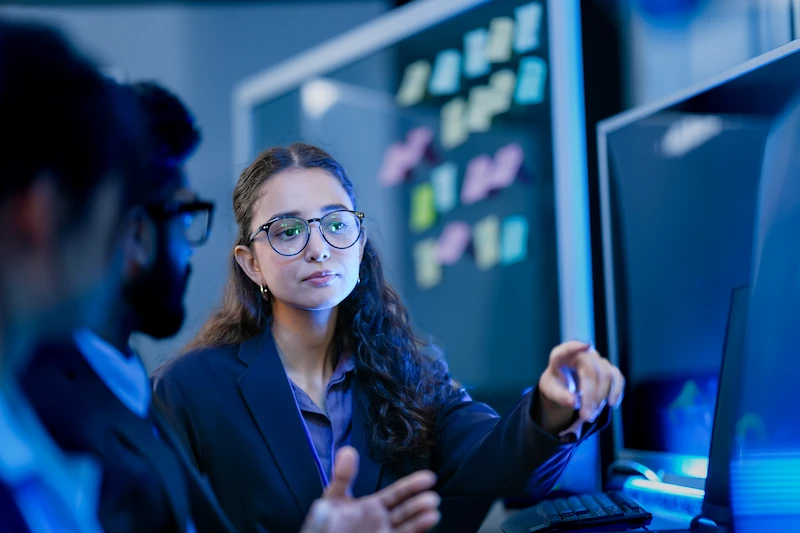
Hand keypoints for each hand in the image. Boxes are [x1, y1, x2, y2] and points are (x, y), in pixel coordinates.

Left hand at [300, 446, 440, 532]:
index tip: (429, 477)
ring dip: (420, 520)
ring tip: (433, 513)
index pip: (398, 494)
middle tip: (434, 498)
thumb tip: (349, 450)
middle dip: (420, 504)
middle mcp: (382, 521)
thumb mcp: (333, 499)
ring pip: (406, 527)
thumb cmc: (325, 525)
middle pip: (406, 511)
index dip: (413, 485)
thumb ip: (343, 477)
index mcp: (373, 506)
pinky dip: (414, 532)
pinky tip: (426, 524)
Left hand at [537, 341, 624, 433]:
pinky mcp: (607, 368)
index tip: (587, 345)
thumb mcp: (550, 391)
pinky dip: (616, 391)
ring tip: (592, 414)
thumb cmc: (556, 384)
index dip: (576, 347)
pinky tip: (612, 404)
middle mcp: (581, 353)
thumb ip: (560, 395)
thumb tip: (573, 401)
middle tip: (586, 416)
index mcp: (561, 356)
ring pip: (606, 375)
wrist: (564, 385)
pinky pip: (617, 377)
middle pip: (591, 371)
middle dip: (590, 396)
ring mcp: (596, 360)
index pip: (567, 349)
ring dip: (601, 397)